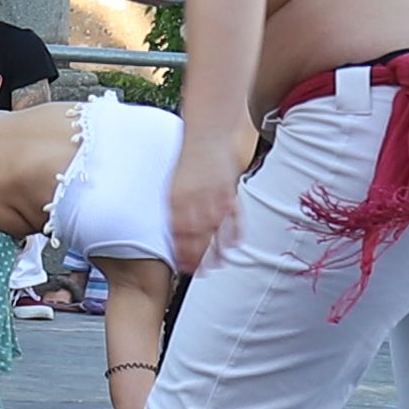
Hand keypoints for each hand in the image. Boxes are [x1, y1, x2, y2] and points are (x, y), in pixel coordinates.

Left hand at [169, 153, 241, 284]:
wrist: (207, 136)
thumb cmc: (189, 162)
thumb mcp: (173, 186)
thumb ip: (176, 210)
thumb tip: (176, 234)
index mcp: (176, 199)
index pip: (177, 234)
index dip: (180, 253)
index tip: (182, 266)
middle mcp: (195, 201)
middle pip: (196, 237)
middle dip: (198, 258)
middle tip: (199, 272)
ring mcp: (214, 198)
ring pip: (215, 232)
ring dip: (216, 252)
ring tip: (216, 265)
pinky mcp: (230, 193)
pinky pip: (234, 218)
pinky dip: (234, 234)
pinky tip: (233, 246)